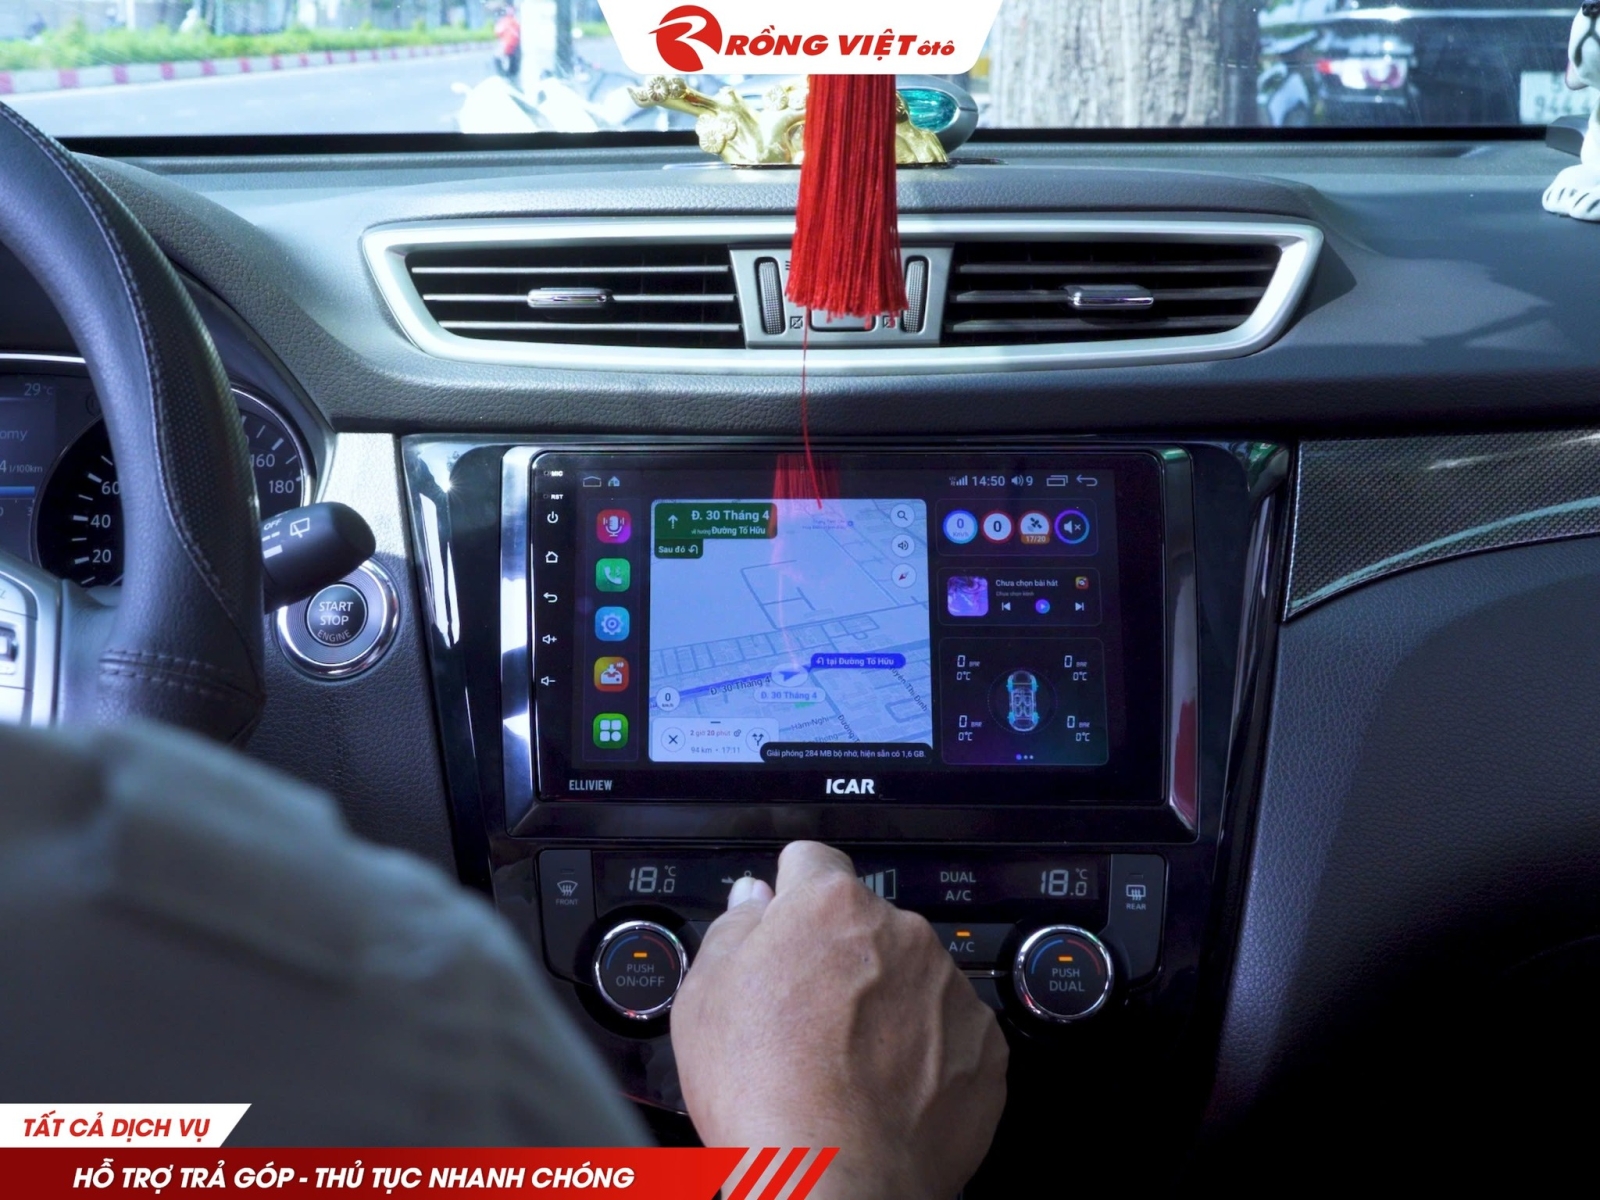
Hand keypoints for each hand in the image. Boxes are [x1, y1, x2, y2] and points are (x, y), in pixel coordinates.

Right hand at [671, 842, 1007, 1199]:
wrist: (834, 1182)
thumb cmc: (765, 1093)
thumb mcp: (704, 996)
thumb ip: (733, 927)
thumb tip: (754, 900)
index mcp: (830, 906)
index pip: (811, 862)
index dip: (789, 893)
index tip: (784, 924)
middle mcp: (901, 933)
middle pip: (864, 924)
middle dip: (840, 956)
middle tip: (805, 1018)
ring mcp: (949, 988)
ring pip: (910, 976)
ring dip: (886, 1003)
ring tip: (844, 1064)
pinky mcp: (984, 1045)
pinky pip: (950, 1030)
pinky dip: (926, 1052)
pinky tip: (886, 1089)